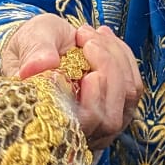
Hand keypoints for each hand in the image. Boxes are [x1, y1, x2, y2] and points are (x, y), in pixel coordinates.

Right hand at [0, 15, 143, 150]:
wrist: (44, 43)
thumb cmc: (34, 46)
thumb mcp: (30, 41)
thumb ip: (35, 53)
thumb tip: (38, 66)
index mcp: (52, 122)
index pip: (80, 128)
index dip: (91, 104)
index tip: (89, 72)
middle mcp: (81, 131)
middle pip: (109, 117)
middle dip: (107, 70)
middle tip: (86, 38)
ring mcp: (103, 121)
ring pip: (126, 98)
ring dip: (115, 58)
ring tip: (92, 34)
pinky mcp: (120, 106)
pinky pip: (134, 84)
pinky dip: (123, 56)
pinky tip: (104, 37)